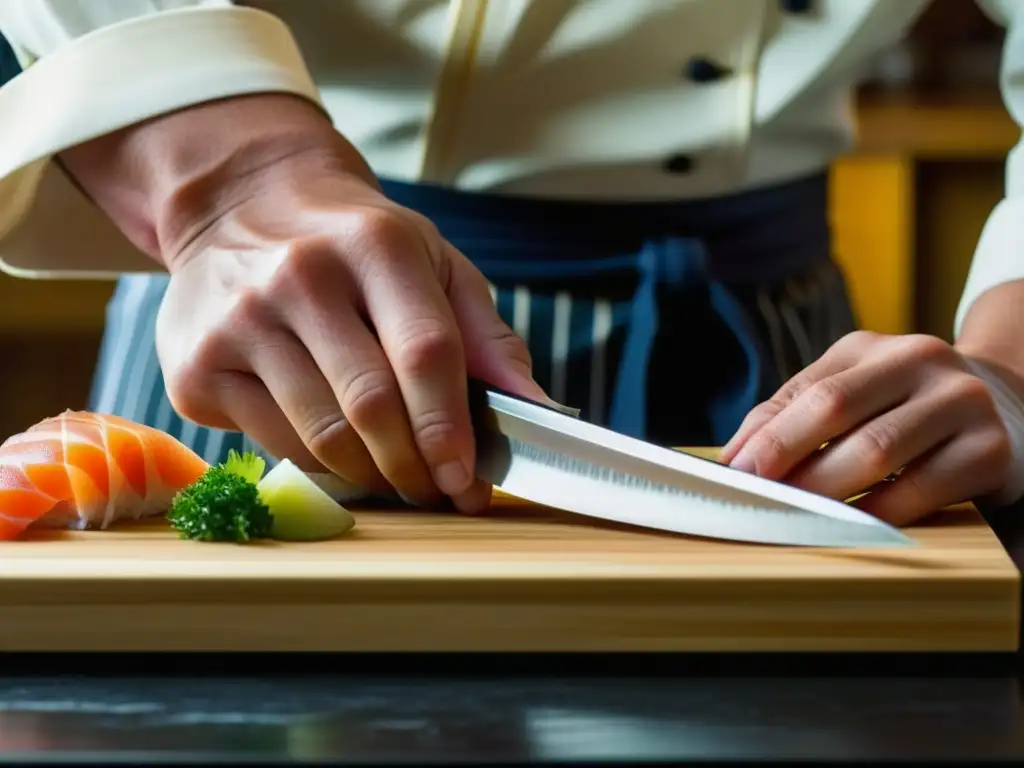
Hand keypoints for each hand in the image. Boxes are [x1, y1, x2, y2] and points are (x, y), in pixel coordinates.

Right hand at [62, 94, 547, 512]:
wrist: (241, 204)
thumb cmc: (355, 243)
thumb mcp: (434, 263)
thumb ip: (487, 336)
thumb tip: (538, 411)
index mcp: (375, 244)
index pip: (424, 353)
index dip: (451, 428)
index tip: (470, 481)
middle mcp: (299, 277)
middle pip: (372, 405)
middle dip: (416, 466)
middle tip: (440, 492)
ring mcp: (239, 321)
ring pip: (323, 436)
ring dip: (374, 474)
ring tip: (399, 477)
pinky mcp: (197, 365)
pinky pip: (277, 442)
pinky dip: (322, 463)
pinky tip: (343, 451)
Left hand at [719, 331, 1013, 524]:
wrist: (1005, 405)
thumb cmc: (901, 409)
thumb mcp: (849, 396)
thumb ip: (790, 416)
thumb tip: (735, 458)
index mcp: (869, 348)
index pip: (807, 392)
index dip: (766, 436)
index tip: (733, 475)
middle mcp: (918, 360)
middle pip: (836, 409)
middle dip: (788, 458)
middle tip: (756, 497)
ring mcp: (960, 400)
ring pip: (878, 448)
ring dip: (827, 489)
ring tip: (795, 514)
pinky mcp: (991, 448)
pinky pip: (925, 487)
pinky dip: (881, 510)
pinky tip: (853, 526)